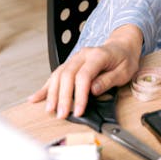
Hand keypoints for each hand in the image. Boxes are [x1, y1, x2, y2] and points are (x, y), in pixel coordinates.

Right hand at [28, 25, 142, 118]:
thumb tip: (93, 90)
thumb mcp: (124, 71)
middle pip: (67, 75)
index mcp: (98, 55)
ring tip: (50, 109)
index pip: (84, 76)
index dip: (79, 95)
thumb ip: (108, 80)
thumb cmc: (125, 58)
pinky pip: (56, 74)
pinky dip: (45, 87)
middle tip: (61, 114)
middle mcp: (84, 55)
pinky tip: (36, 98)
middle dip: (63, 97)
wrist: (122, 45)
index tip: (78, 111)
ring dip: (52, 93)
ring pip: (58, 74)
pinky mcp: (70, 63)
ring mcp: (75, 58)